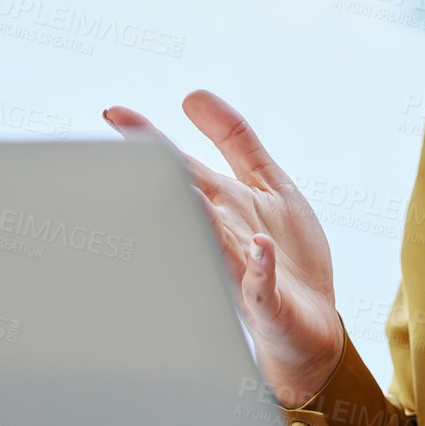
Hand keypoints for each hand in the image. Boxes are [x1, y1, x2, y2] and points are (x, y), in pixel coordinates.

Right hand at [103, 93, 342, 407]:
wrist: (310, 329)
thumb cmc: (287, 256)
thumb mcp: (267, 183)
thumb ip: (235, 138)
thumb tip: (193, 95)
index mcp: (222, 204)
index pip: (181, 167)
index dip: (151, 140)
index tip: (114, 115)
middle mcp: (224, 234)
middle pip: (189, 201)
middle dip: (162, 179)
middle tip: (126, 157)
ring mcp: (243, 269)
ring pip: (215, 242)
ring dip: (200, 220)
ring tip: (185, 192)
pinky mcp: (268, 300)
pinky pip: (261, 284)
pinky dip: (259, 267)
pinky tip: (258, 248)